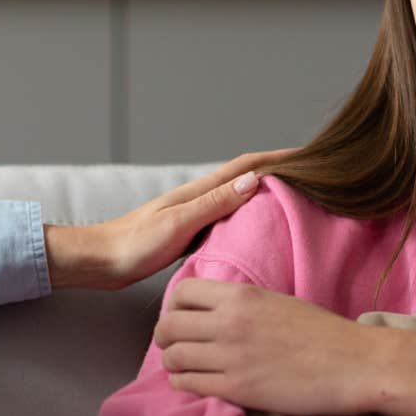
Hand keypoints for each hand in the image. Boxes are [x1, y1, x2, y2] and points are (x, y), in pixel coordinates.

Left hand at [44, 149, 293, 289]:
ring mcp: (196, 214)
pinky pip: (230, 216)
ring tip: (297, 194)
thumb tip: (254, 181)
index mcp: (200, 193)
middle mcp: (200, 198)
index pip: (247, 166)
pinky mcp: (191, 232)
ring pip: (240, 195)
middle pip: (248, 176)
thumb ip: (213, 205)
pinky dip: (250, 213)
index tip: (312, 155)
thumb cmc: (133, 245)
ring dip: (268, 190)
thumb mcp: (176, 226)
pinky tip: (258, 225)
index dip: (280, 159)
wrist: (100, 260)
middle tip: (316, 173)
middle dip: (281, 169)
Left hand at [155, 278, 385, 415]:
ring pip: (173, 358)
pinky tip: (198, 384)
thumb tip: (211, 312)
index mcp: (241, 297)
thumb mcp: (277, 302)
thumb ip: (241, 304)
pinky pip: (188, 386)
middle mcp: (229, 323)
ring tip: (187, 367)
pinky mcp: (236, 389)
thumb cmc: (322, 333)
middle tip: (178, 346)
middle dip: (167, 338)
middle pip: (169, 327)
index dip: (176, 307)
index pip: (181, 293)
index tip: (185, 319)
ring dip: (174, 364)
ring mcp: (230, 357)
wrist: (355, 363)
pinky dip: (185, 385)